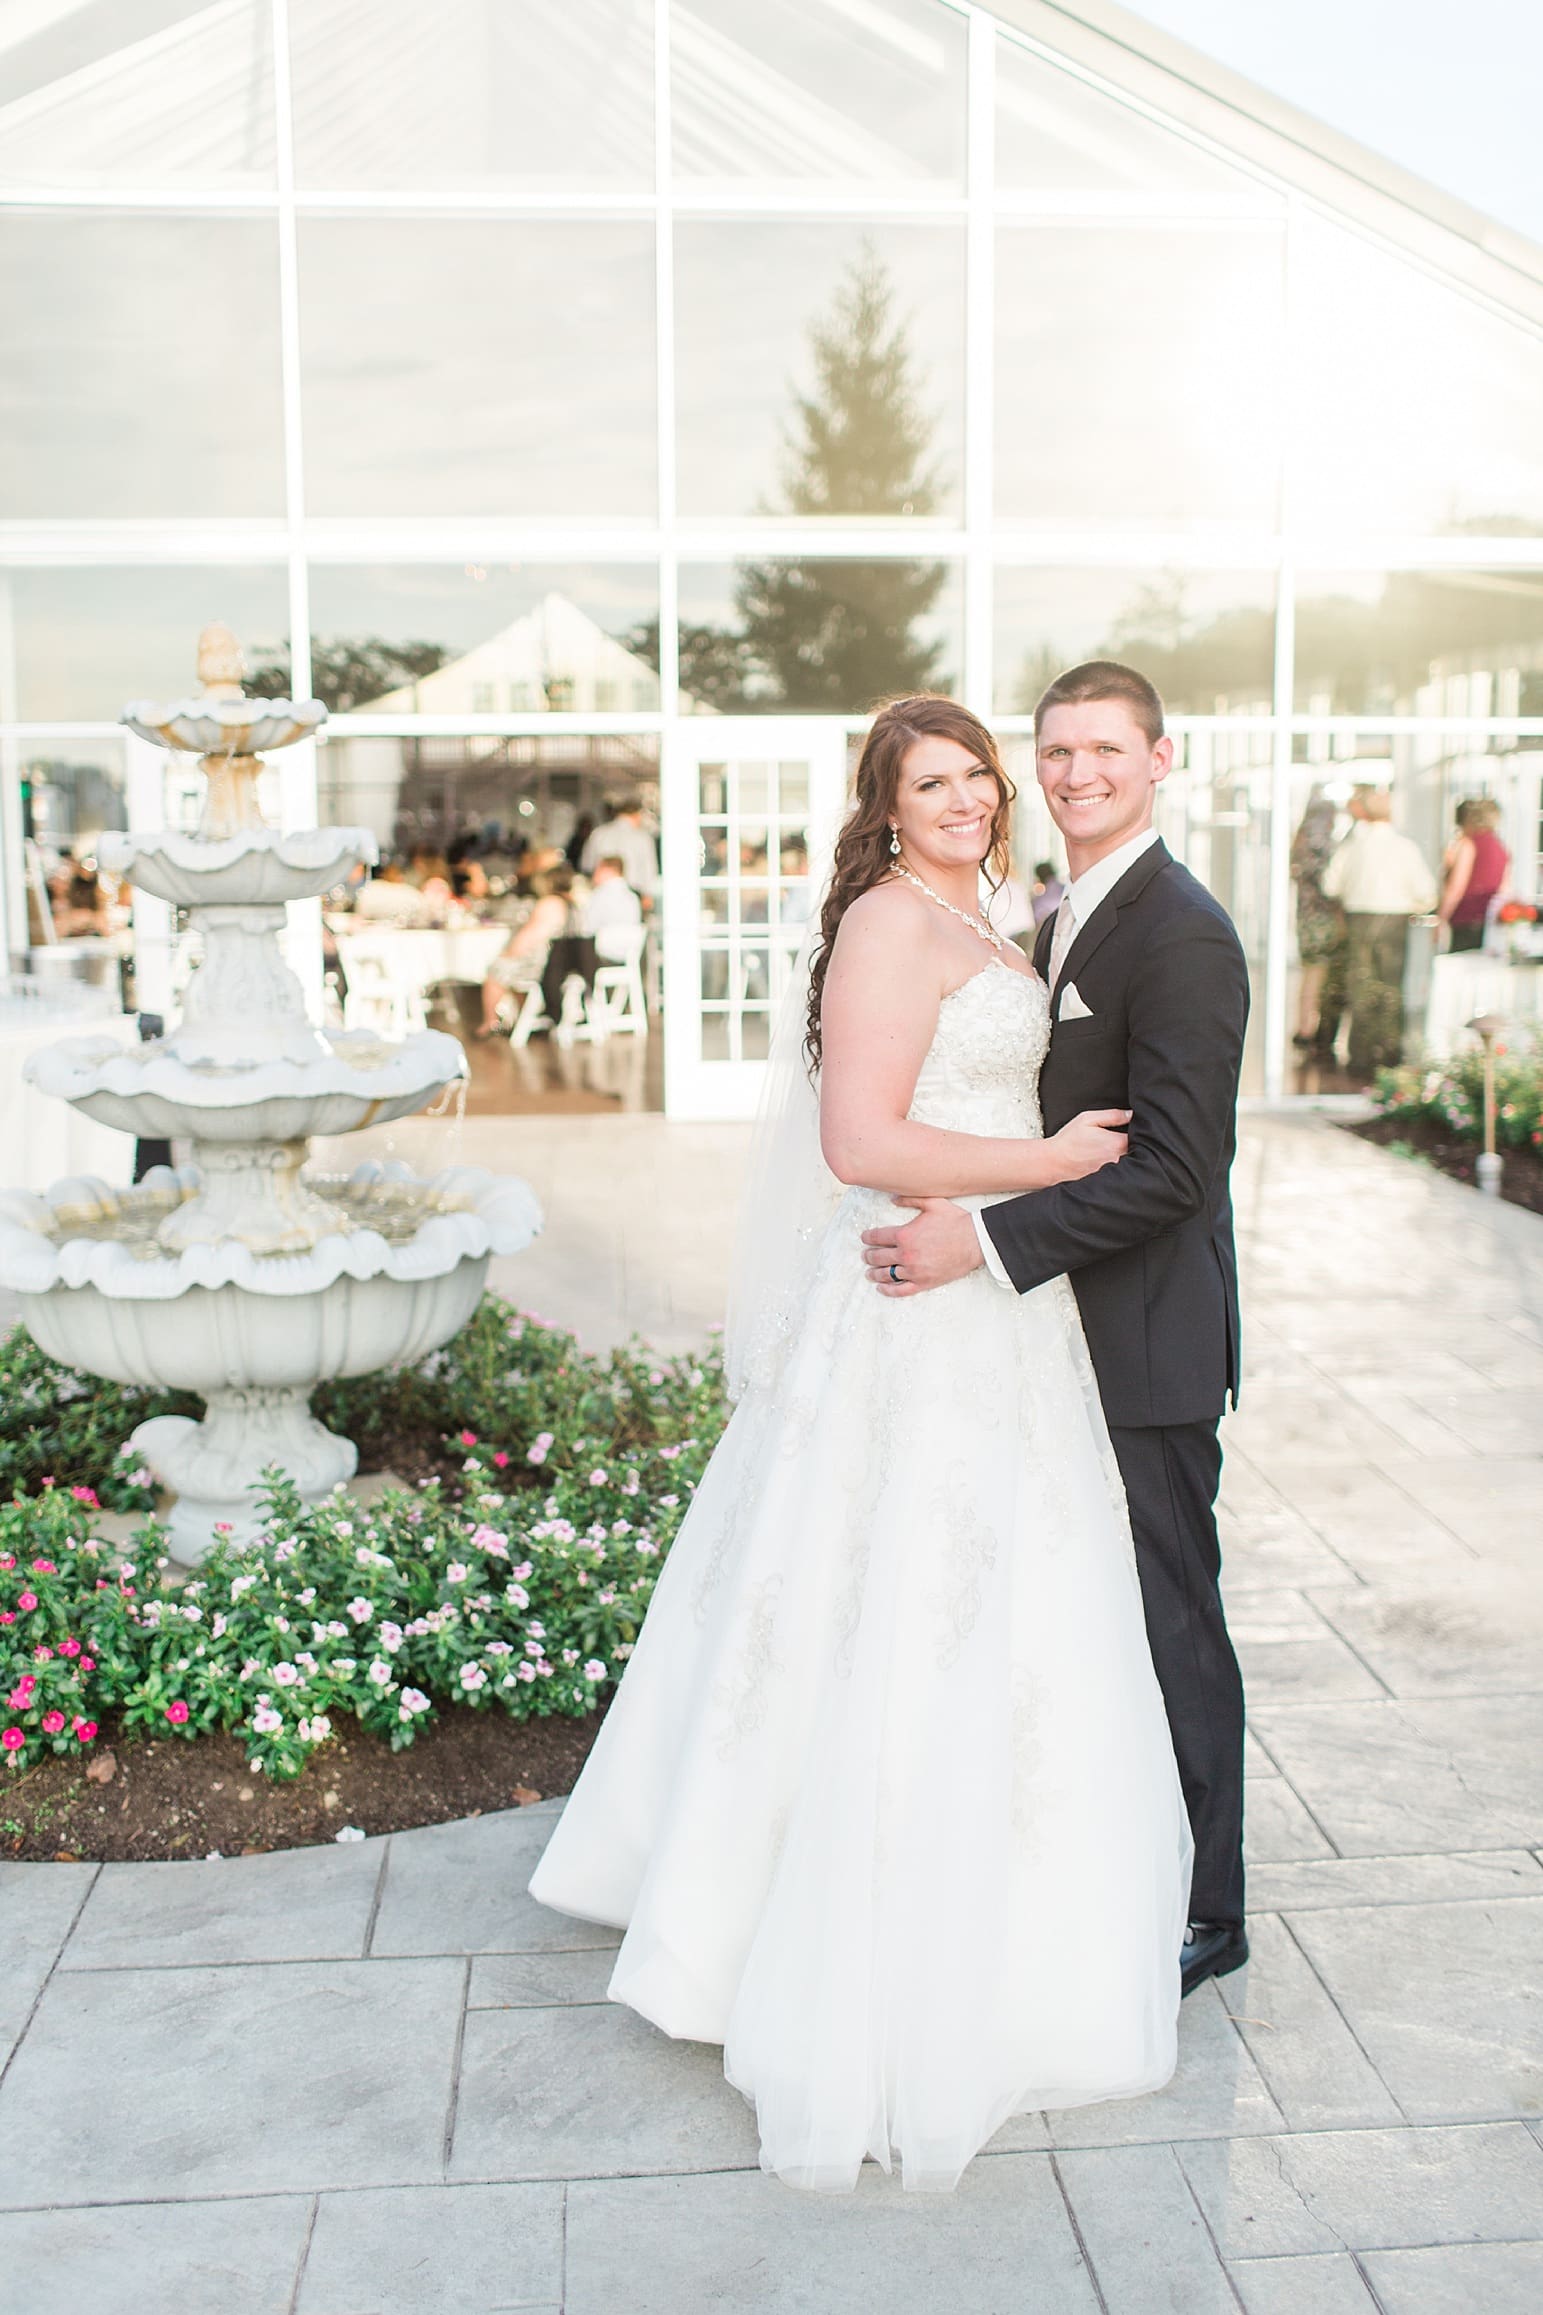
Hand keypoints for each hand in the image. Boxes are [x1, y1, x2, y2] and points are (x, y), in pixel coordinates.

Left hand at [860, 1198, 983, 1296]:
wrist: (975, 1241)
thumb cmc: (955, 1221)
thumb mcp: (932, 1203)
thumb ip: (909, 1199)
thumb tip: (892, 1198)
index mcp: (905, 1235)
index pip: (877, 1237)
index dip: (867, 1238)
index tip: (864, 1238)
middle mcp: (906, 1254)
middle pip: (878, 1257)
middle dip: (868, 1256)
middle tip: (865, 1256)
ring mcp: (914, 1271)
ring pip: (886, 1274)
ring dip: (874, 1273)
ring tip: (869, 1273)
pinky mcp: (924, 1283)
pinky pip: (900, 1290)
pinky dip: (888, 1290)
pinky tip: (881, 1288)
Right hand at [1048, 1108, 1130, 1181]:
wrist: (1053, 1162)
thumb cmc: (1069, 1141)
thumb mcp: (1088, 1119)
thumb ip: (1112, 1115)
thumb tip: (1130, 1114)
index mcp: (1116, 1144)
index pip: (1140, 1137)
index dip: (1138, 1132)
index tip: (1131, 1129)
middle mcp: (1118, 1160)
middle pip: (1137, 1151)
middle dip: (1133, 1145)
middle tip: (1119, 1140)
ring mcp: (1113, 1173)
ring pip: (1129, 1163)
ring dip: (1125, 1157)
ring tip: (1108, 1151)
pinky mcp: (1106, 1181)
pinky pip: (1118, 1173)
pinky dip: (1116, 1168)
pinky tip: (1104, 1162)